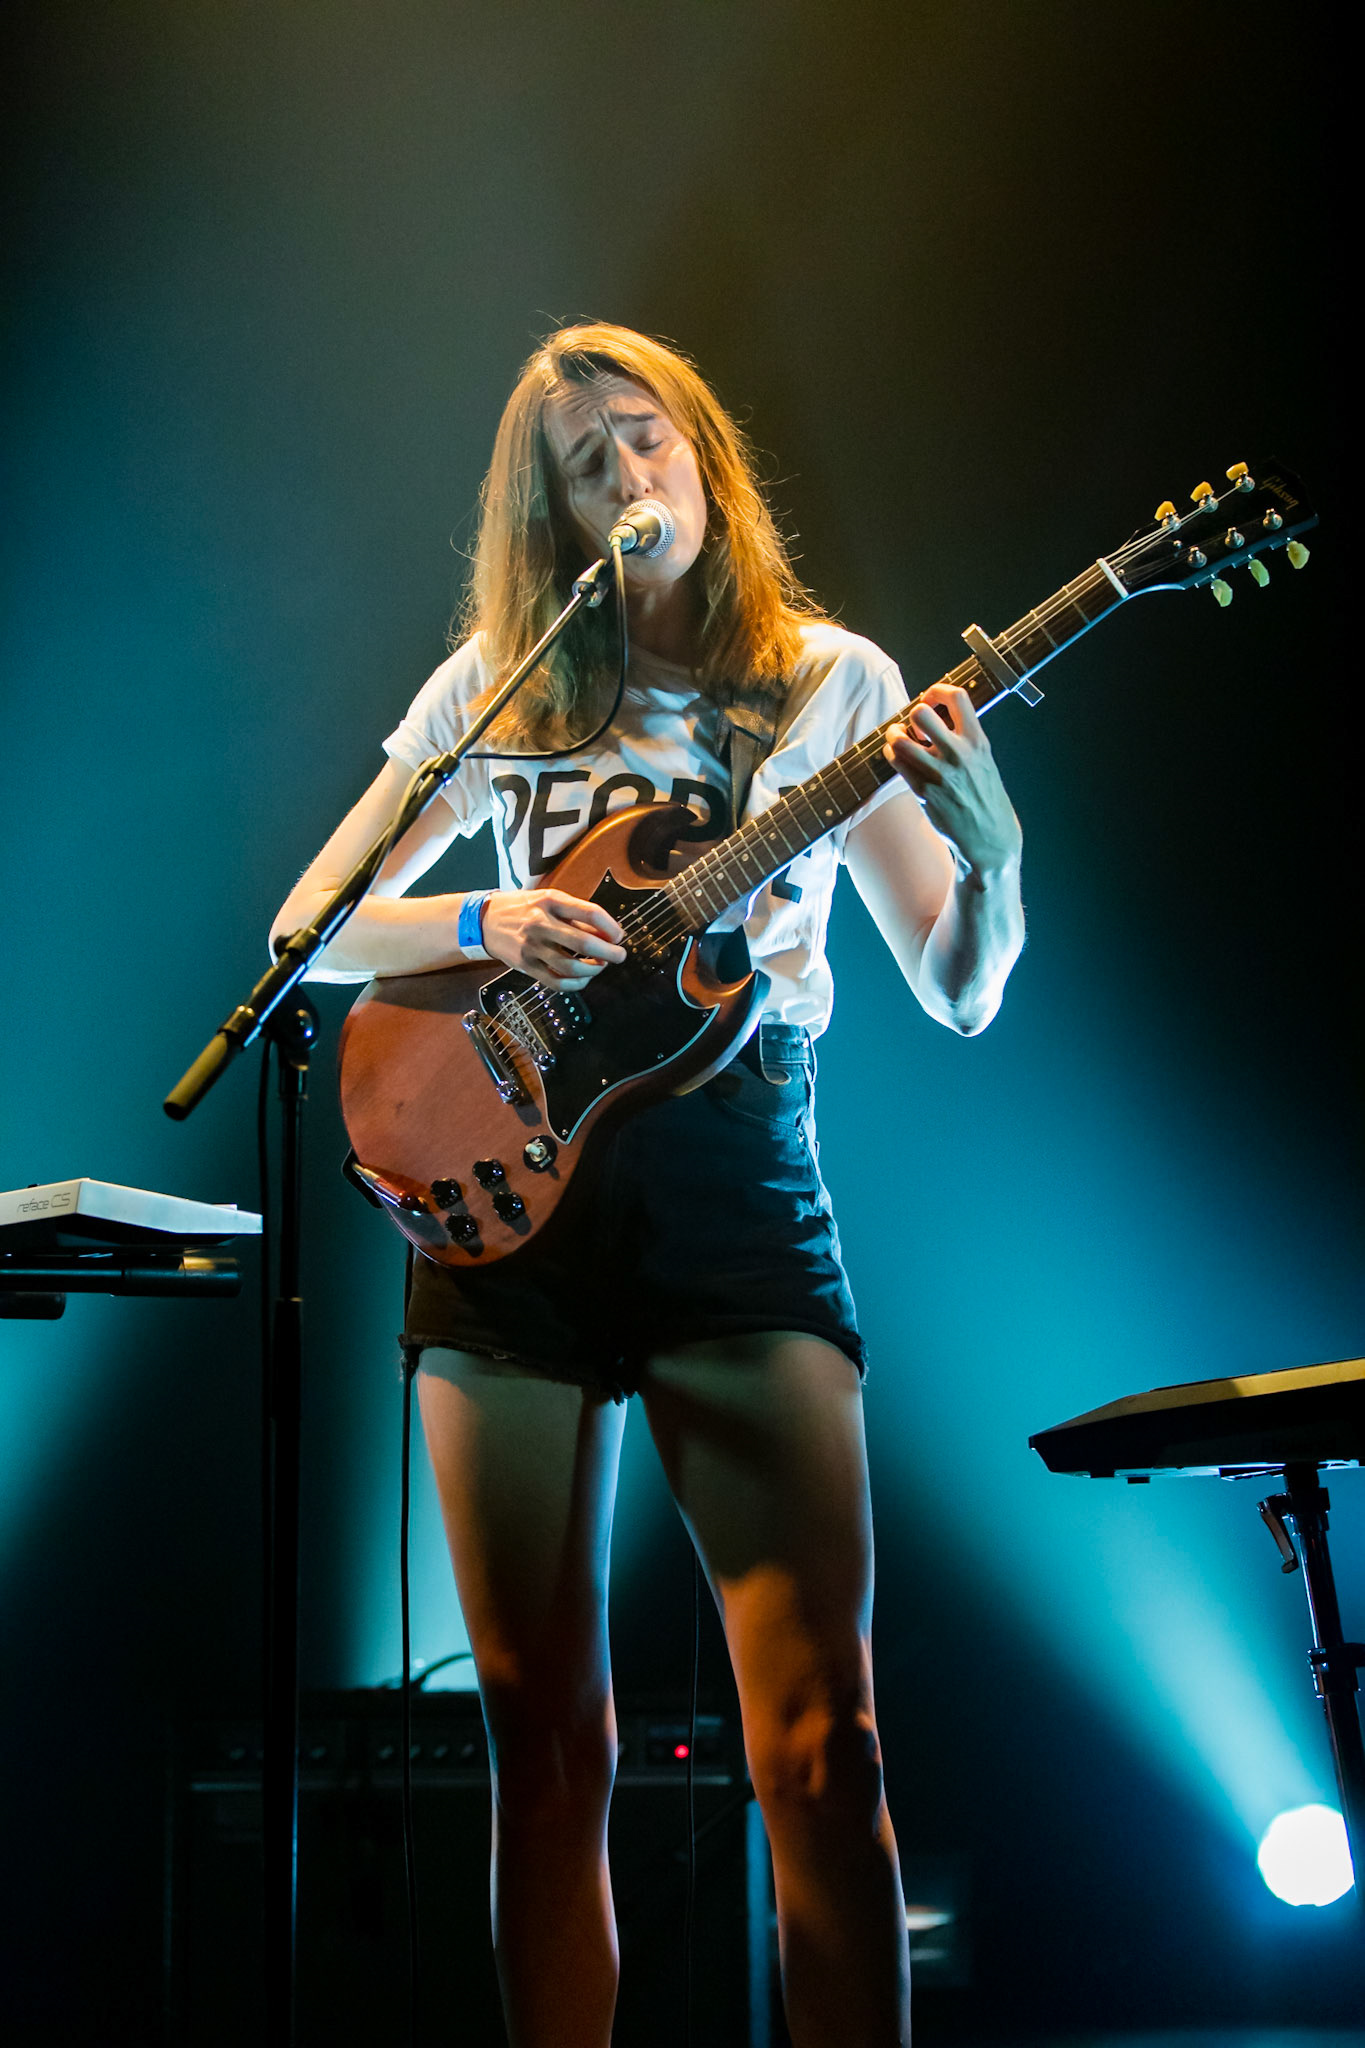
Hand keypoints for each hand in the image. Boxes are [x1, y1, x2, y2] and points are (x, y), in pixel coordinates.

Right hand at [480, 889, 626, 991]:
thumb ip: (575, 915)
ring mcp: (532, 947)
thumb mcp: (548, 900)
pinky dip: (575, 984)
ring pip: (571, 966)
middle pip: (583, 942)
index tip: (619, 935)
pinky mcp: (526, 965)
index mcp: (550, 901)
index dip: (610, 926)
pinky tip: (584, 979)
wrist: (483, 921)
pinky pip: (556, 981)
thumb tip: (607, 933)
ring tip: (601, 966)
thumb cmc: (521, 908)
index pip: (590, 912)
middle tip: (620, 955)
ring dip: (593, 970)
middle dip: (609, 952)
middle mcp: (541, 923)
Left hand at [883, 685, 1021, 883]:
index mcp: (978, 742)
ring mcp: (940, 774)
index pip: (957, 697)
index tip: (931, 700)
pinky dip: (892, 755)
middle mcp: (959, 754)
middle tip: (916, 726)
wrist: (990, 839)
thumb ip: (965, 739)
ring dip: (894, 735)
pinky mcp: (924, 792)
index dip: (937, 691)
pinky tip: (897, 757)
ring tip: (899, 739)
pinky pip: (897, 763)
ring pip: (901, 739)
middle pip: (921, 714)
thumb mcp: (984, 761)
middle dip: (913, 714)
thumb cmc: (985, 798)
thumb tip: (938, 718)